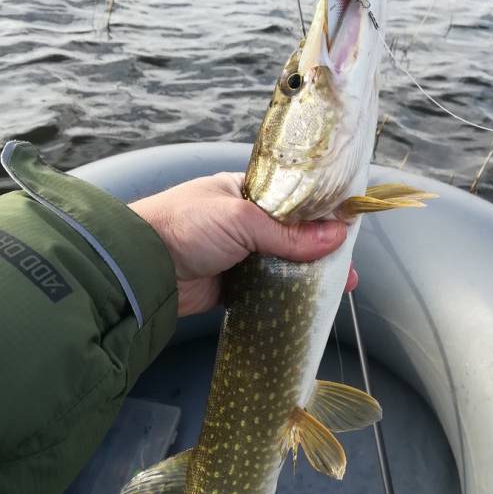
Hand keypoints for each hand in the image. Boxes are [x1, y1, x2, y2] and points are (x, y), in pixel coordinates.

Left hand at [129, 172, 357, 316]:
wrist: (142, 267)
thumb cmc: (186, 225)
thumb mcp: (242, 220)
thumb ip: (289, 233)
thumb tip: (337, 237)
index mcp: (248, 192)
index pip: (295, 199)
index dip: (323, 212)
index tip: (350, 227)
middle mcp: (247, 221)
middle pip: (295, 234)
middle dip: (322, 249)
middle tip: (348, 267)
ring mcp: (242, 254)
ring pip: (285, 263)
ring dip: (310, 274)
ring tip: (339, 286)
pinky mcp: (235, 284)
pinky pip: (269, 288)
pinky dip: (288, 294)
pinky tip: (310, 301)